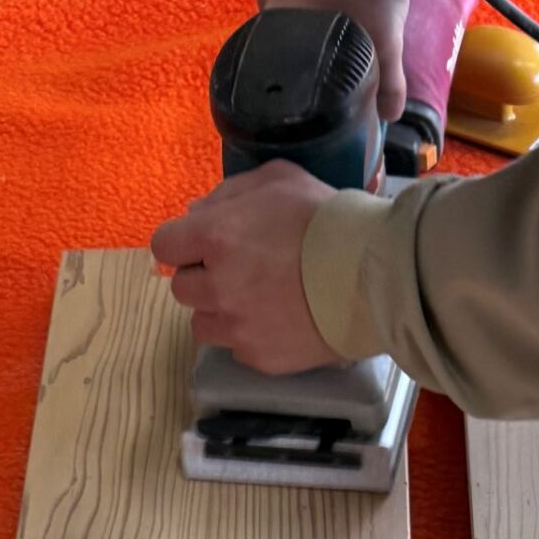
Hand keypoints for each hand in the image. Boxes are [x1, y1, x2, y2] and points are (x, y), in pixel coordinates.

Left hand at [150, 162, 342, 374]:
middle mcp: (217, 286)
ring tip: (257, 301)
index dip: (182, 243)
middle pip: (181, 288)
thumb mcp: (279, 180)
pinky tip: (279, 321)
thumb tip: (195, 214)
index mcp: (215, 236)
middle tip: (239, 270)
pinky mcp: (260, 358)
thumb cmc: (328, 218)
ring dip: (220, 311)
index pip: (164, 245)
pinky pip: (237, 349)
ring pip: (203, 325)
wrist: (374, 275)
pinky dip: (251, 336)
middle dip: (203, 277)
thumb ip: (229, 193)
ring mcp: (237, 328)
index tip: (203, 244)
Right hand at [260, 0, 415, 121]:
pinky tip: (337, 24)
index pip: (273, 65)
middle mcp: (270, 1)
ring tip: (335, 53)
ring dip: (312, 34)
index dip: (293, 83)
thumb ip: (390, 82)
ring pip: (294, 20)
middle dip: (305, 60)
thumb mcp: (384, 39)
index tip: (311, 98)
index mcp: (276, 20)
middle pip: (284, 43)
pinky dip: (317, 12)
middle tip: (328, 79)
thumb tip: (390, 117)